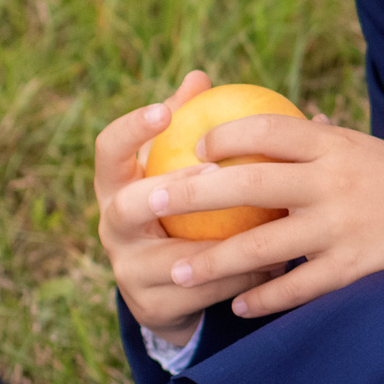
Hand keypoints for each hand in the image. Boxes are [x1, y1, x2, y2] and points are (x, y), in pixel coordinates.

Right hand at [93, 72, 283, 347]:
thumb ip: (191, 128)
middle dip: (167, 191)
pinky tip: (275, 265)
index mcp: (117, 187)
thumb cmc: (187, 209)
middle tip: (213, 173)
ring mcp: (128, 272)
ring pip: (173, 259)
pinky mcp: (152, 308)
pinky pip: (201, 292)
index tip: (166, 109)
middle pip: (124, 207)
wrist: (175, 289)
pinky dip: (240, 278)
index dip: (130, 129)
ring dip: (224, 244)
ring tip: (269, 225)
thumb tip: (201, 75)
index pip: (108, 151)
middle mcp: (113, 229)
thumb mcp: (183, 170)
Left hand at [106, 111, 383, 320]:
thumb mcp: (355, 143)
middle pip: (251, 186)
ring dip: (213, 262)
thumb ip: (307, 139)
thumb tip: (252, 125)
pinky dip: (264, 298)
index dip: (225, 136)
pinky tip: (237, 304)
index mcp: (330, 146)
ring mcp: (340, 227)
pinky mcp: (351, 266)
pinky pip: (298, 287)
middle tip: (150, 201)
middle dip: (193, 194)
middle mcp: (331, 183)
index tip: (193, 147)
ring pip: (264, 247)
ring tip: (175, 272)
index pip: (268, 131)